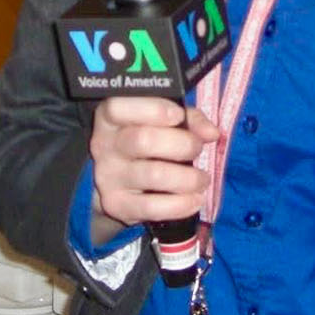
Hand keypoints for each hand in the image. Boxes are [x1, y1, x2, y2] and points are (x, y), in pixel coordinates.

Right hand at [89, 96, 218, 240]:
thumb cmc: (146, 141)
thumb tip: (211, 132)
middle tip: (197, 149)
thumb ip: (189, 119)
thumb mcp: (164, 121)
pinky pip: (151, 207)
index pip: (119, 107)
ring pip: (153, 175)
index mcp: (110, 118)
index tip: (178, 116)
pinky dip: (180, 205)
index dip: (153, 109)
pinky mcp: (116, 205)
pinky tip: (194, 200)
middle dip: (182, 144)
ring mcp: (107, 176)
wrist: (118, 184)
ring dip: (188, 178)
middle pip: (143, 140)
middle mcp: (104, 145)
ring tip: (202, 179)